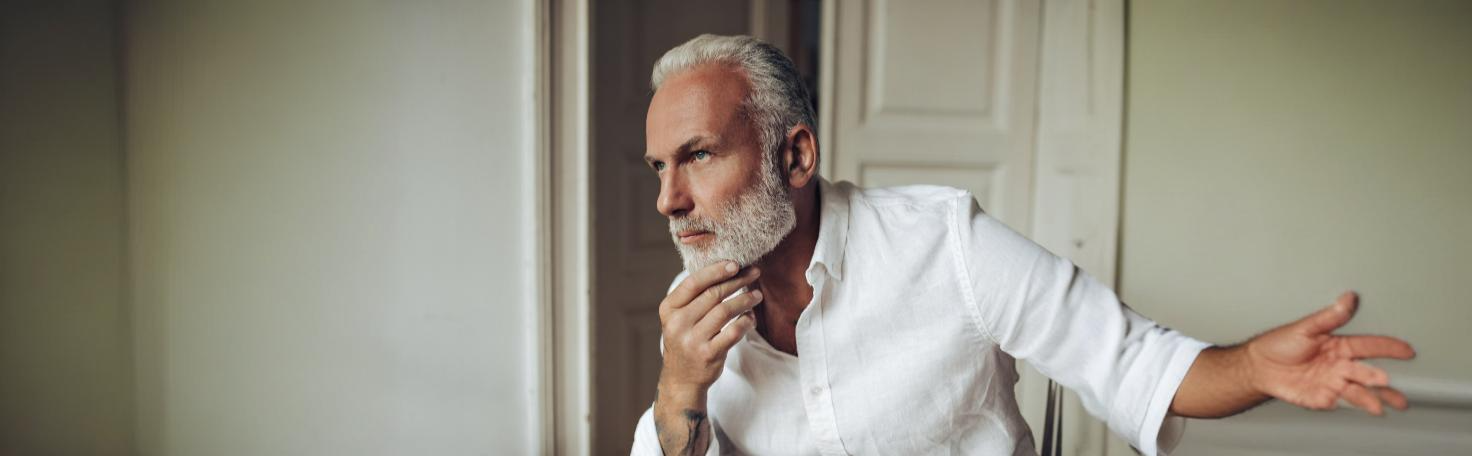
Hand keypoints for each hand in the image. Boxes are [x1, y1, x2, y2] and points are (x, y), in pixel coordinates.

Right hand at [657, 261, 761, 393]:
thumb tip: (726, 269)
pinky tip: (751, 317)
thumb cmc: (686, 340)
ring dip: (745, 300)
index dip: (716, 271)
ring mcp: (692, 340)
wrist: (681, 379)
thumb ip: (695, 297)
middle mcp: (678, 324)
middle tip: (754, 273)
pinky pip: (733, 332)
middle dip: (736, 281)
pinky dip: (745, 322)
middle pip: (713, 294)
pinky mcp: (708, 354)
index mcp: (669, 309)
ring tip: (756, 295)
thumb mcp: (680, 318)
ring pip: (725, 311)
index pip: (693, 283)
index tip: (735, 264)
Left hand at [1246, 291, 1416, 414]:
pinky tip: (1360, 409)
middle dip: (1378, 378)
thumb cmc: (1279, 344)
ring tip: (1379, 405)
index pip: (1369, 346)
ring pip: (1359, 392)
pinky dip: (1351, 407)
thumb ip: (1329, 316)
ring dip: (1371, 398)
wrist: (1258, 367)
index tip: (1407, 350)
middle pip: (1367, 373)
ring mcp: (1333, 383)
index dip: (1389, 348)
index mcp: (1340, 347)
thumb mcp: (1305, 327)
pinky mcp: (1323, 398)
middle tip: (1385, 380)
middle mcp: (1341, 366)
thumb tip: (1348, 297)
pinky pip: (1340, 403)